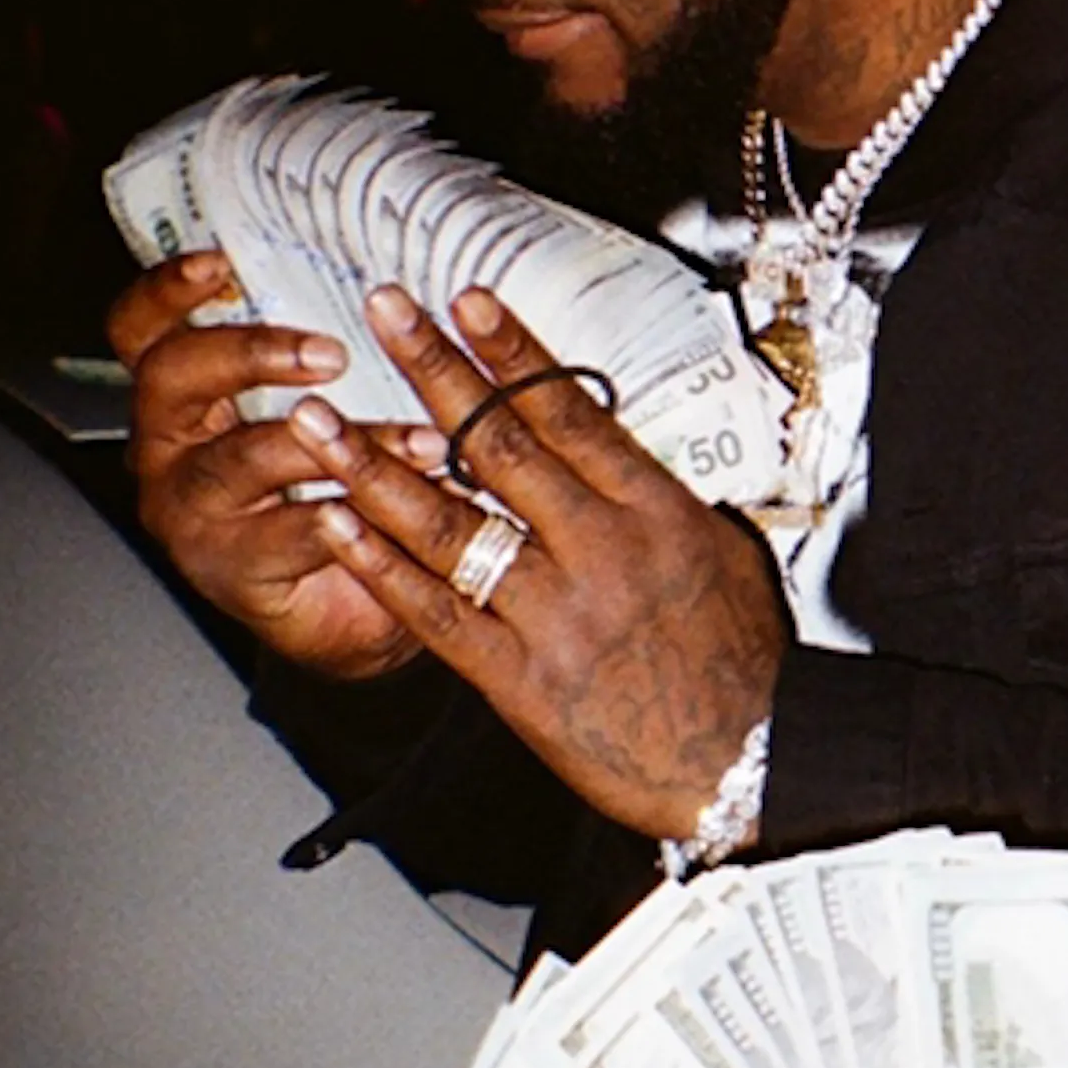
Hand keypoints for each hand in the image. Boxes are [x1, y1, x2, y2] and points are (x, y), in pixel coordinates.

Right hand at [109, 251, 427, 680]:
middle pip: (172, 377)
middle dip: (250, 353)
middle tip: (331, 353)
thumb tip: (397, 292)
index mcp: (185, 396)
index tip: (221, 262)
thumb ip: (334, 358)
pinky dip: (342, 519)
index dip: (168, 291)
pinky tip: (391, 508)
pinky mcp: (230, 569)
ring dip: (332, 443)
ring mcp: (192, 511)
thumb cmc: (344, 489)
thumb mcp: (333, 412)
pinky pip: (283, 536)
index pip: (143, 330)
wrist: (356, 609)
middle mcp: (170, 448)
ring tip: (420, 439)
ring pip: (239, 458)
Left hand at [295, 282, 787, 838]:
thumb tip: (613, 458)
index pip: (571, 413)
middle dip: (436, 369)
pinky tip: (335, 524)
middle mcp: (601, 552)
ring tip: (317, 419)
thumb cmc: (744, 666)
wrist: (751, 765)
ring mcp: (555, 616)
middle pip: (502, 445)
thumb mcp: (725, 558)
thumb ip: (660, 505)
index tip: (467, 302)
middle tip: (386, 312)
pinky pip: (435, 614)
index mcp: (656, 513)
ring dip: (374, 464)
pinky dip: (380, 567)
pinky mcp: (519, 680)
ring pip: (449, 524)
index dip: (513, 353)